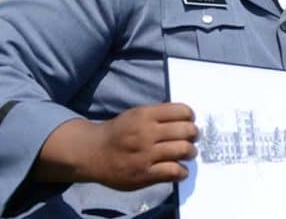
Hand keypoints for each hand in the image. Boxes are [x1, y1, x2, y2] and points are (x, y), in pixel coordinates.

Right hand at [32, 103, 197, 189]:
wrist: (91, 153)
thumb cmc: (118, 132)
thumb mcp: (135, 114)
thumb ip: (158, 115)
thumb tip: (186, 118)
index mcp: (145, 115)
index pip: (181, 111)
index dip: (190, 116)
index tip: (190, 121)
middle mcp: (146, 133)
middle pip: (186, 130)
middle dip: (194, 134)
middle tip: (192, 137)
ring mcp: (145, 155)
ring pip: (183, 150)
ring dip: (191, 152)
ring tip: (188, 153)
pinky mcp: (144, 174)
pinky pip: (173, 171)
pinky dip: (182, 171)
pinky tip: (180, 170)